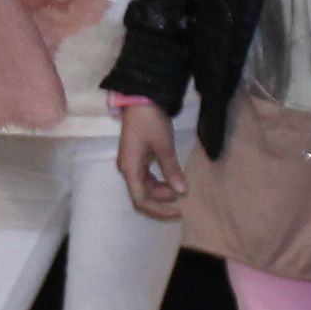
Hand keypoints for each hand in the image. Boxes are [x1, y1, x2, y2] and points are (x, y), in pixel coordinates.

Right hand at [115, 96, 186, 221]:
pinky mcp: (137, 158)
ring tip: (180, 189)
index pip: (141, 199)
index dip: (159, 209)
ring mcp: (131, 164)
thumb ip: (171, 170)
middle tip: (183, 200)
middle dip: (161, 201)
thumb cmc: (151, 121)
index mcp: (130, 168)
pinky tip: (172, 181)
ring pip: (145, 187)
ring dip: (161, 192)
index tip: (178, 210)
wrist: (142, 99)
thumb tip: (182, 191)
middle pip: (142, 195)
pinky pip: (146, 178)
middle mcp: (127, 169)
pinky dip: (159, 183)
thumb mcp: (164, 146)